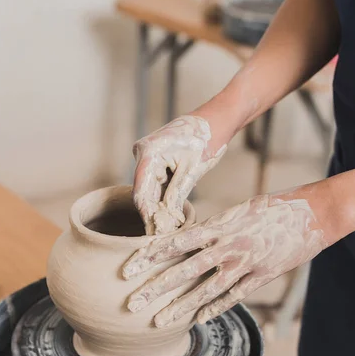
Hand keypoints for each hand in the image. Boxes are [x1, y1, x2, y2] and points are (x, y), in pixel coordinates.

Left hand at [122, 192, 328, 326]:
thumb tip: (190, 239)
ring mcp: (246, 262)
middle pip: (185, 270)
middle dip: (156, 288)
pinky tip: (198, 319)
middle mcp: (229, 245)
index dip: (151, 255)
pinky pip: (235, 296)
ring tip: (160, 321)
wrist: (314, 212)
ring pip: (207, 289)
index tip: (128, 267)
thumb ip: (215, 228)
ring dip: (181, 307)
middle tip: (133, 303)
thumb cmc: (273, 207)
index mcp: (220, 225)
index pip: (177, 241)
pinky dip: (215, 308)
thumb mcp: (239, 211)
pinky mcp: (263, 276)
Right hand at [132, 115, 226, 234]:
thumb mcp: (192, 171)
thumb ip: (177, 194)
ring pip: (149, 188)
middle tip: (160, 233)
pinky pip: (156, 182)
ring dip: (157, 206)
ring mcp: (148, 156)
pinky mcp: (156, 160)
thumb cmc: (206, 140)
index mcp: (148, 151)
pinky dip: (162, 197)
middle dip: (152, 211)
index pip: (141, 189)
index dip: (146, 212)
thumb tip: (168, 217)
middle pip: (143, 189)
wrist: (214, 122)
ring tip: (166, 226)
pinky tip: (169, 213)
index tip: (151, 231)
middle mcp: (143, 153)